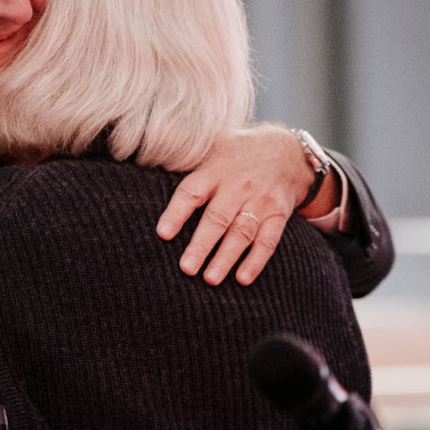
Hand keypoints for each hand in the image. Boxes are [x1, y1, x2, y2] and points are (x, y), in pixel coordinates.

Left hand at [157, 124, 314, 285]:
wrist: (285, 152)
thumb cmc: (234, 157)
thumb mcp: (210, 149)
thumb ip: (182, 164)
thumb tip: (143, 172)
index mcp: (214, 171)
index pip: (192, 192)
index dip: (176, 213)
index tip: (162, 234)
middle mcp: (237, 186)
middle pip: (217, 218)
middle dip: (201, 245)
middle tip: (186, 268)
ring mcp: (259, 201)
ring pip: (241, 233)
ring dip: (225, 258)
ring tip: (209, 279)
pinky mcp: (278, 214)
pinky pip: (268, 240)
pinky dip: (256, 261)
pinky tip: (242, 278)